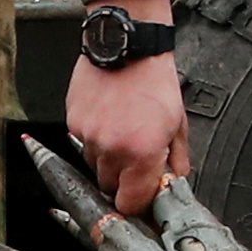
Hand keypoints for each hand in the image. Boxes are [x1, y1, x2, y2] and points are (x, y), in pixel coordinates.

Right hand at [66, 9, 186, 216]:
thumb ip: (176, 161)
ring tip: (122, 131)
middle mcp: (112, 148)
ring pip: (94, 166)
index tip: (141, 195)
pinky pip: (82, 144)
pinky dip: (94, 138)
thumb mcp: (178, 124)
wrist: (127, 47)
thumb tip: (172, 184)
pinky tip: (109, 119)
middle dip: (122, 179)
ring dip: (107, 158)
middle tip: (135, 156)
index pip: (131, 203)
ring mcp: (89, 136)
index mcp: (142, 152)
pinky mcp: (73, 123)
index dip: (137, 202)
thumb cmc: (155, 80)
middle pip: (109, 187)